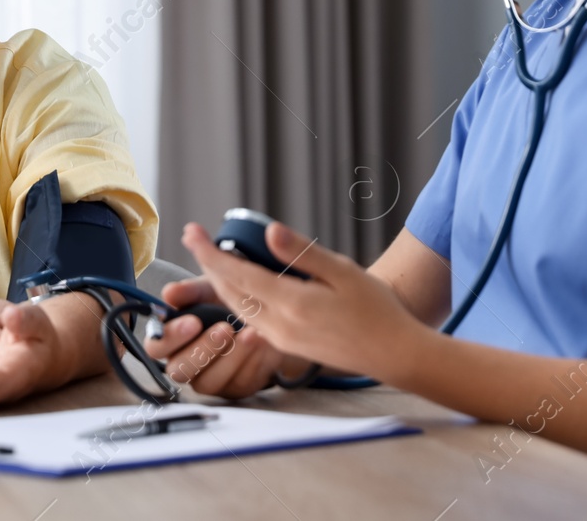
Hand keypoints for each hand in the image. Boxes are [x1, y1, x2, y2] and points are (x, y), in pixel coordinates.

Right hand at [142, 277, 302, 397]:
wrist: (266, 315)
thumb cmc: (227, 303)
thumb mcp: (210, 290)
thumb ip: (190, 291)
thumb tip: (169, 293)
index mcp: (172, 340)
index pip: (156, 347)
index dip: (170, 338)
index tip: (193, 322)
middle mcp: (185, 364)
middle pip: (179, 371)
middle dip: (202, 349)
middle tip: (225, 328)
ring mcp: (210, 380)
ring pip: (209, 382)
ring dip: (231, 356)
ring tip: (250, 333)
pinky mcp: (236, 389)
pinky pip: (239, 384)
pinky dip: (252, 361)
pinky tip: (262, 341)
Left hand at [180, 219, 417, 381]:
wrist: (394, 353)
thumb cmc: (376, 310)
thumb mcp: (342, 271)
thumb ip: (302, 253)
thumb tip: (269, 232)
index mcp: (292, 305)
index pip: (236, 275)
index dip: (210, 252)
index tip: (192, 232)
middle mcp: (279, 327)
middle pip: (229, 292)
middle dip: (207, 264)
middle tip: (193, 238)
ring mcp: (281, 340)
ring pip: (236, 307)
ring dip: (219, 281)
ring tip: (210, 256)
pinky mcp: (286, 347)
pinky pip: (250, 319)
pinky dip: (237, 297)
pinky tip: (238, 284)